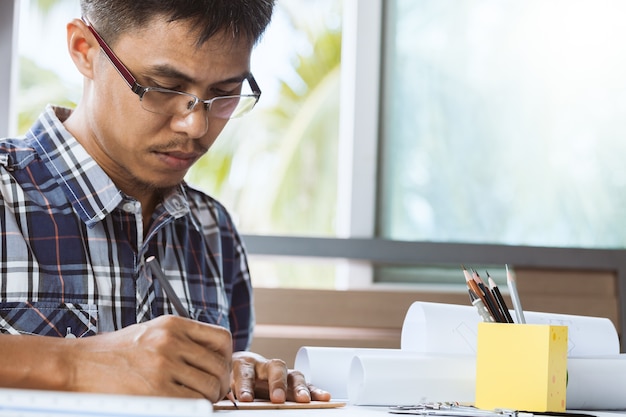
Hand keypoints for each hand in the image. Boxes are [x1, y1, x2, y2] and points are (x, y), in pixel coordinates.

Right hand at [67, 315, 231, 401]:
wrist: (77, 365)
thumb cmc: (114, 353)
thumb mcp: (151, 332)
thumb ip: (182, 340)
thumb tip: (212, 359)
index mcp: (173, 324)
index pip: (222, 339)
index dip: (226, 358)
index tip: (219, 369)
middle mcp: (171, 341)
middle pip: (219, 366)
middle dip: (220, 384)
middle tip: (211, 393)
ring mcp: (163, 365)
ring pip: (209, 387)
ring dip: (208, 400)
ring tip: (197, 403)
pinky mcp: (156, 391)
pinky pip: (191, 404)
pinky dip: (193, 409)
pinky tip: (183, 407)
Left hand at [231, 351, 330, 402]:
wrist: (241, 368)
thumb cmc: (233, 378)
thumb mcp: (226, 384)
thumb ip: (226, 393)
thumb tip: (223, 403)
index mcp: (244, 364)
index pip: (245, 372)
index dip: (245, 385)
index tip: (244, 399)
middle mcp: (265, 365)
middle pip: (275, 368)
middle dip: (277, 384)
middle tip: (277, 398)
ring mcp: (282, 373)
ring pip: (293, 375)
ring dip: (300, 388)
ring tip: (304, 400)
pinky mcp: (293, 382)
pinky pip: (307, 385)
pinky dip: (315, 391)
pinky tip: (323, 397)